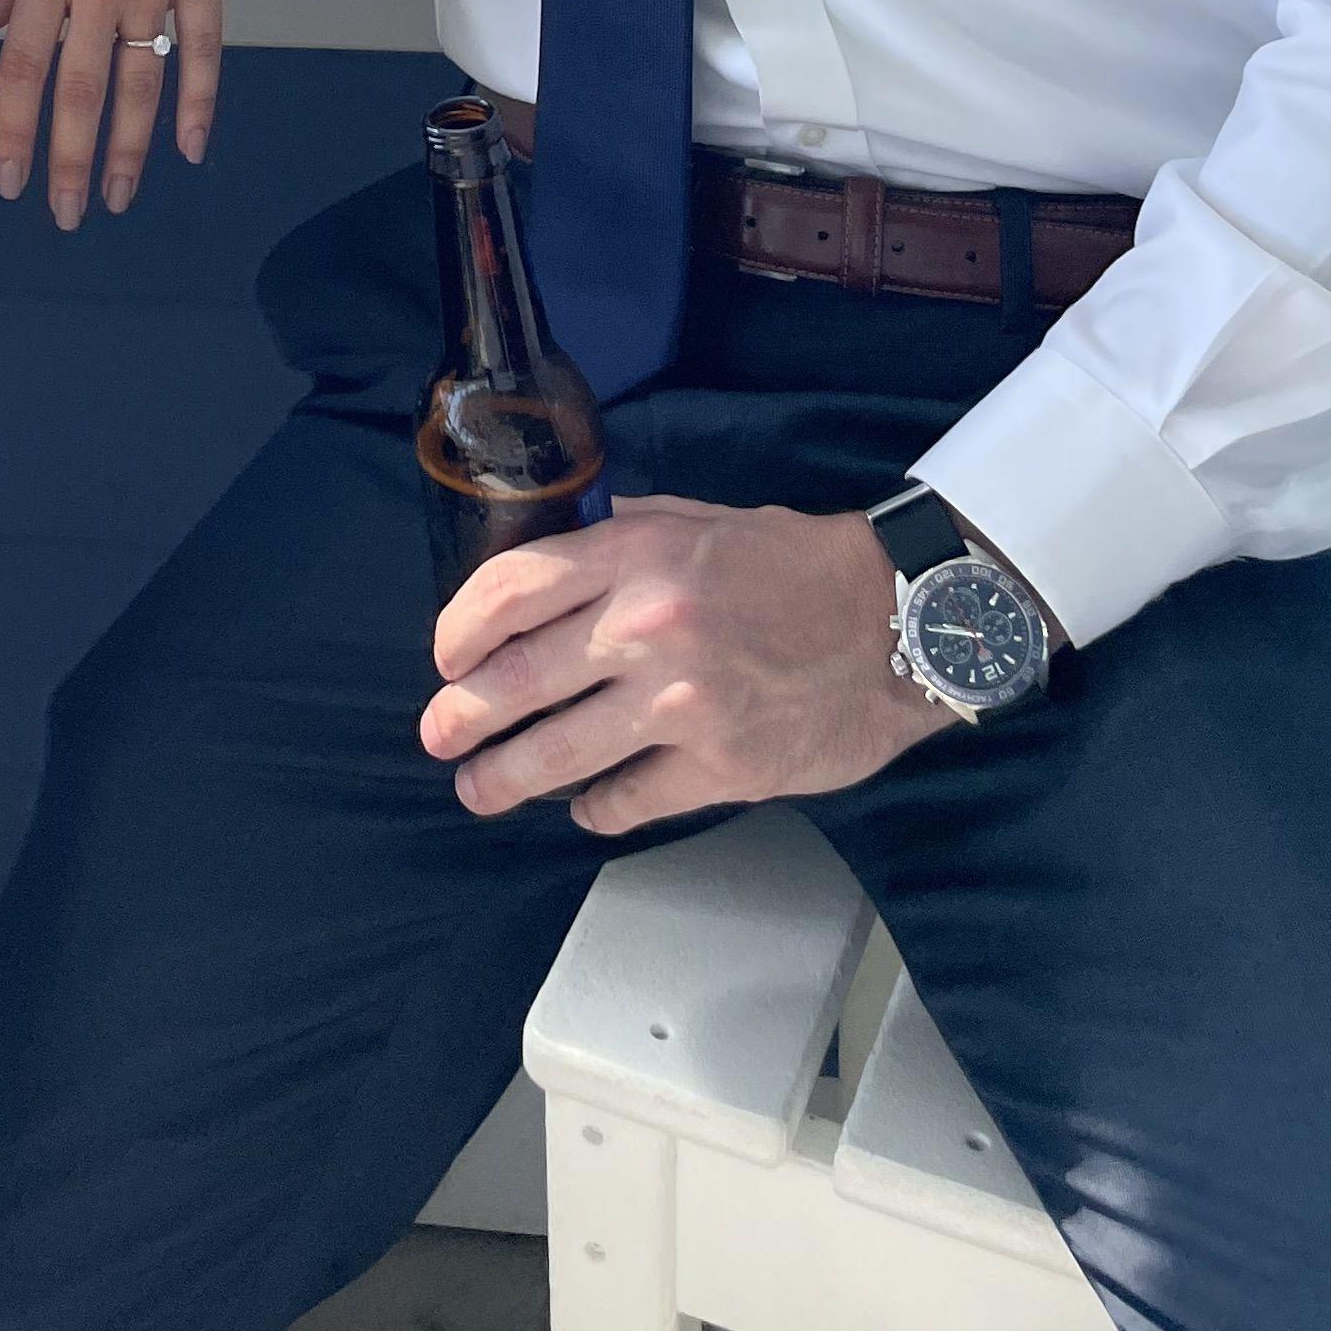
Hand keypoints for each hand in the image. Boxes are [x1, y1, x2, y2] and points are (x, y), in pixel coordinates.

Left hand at [0, 0, 239, 225]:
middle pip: (79, 90)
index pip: (22, 67)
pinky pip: (203, 51)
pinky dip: (198, 104)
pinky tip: (190, 149)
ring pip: (140, 83)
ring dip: (129, 149)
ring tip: (116, 198)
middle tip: (63, 215)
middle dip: (69, 160)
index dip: (15, 131)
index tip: (10, 181)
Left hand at [421, 498, 953, 832]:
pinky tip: (582, 809)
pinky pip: (632, 798)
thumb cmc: (792, 564)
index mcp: (633, 558)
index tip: (445, 656)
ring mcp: (681, 704)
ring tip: (477, 790)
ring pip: (561, 752)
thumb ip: (618, 538)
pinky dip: (596, 808)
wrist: (893, 621)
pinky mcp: (721, 766)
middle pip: (518, 680)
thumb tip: (552, 566)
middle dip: (461, 714)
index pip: (511, 591)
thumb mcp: (694, 521)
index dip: (459, 628)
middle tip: (437, 735)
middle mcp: (645, 629)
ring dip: (505, 776)